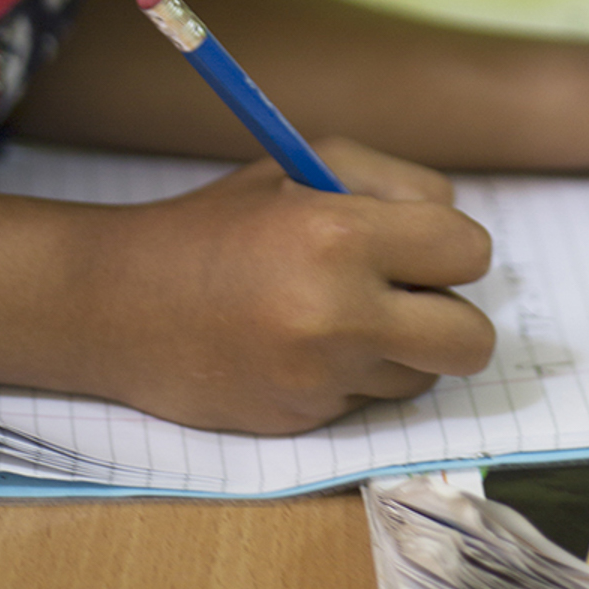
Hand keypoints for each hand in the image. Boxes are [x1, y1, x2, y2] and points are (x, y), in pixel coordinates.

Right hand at [76, 138, 493, 433]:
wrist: (117, 304)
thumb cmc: (220, 225)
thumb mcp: (304, 167)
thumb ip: (395, 189)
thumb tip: (461, 245)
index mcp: (340, 234)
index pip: (469, 251)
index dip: (450, 248)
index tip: (421, 248)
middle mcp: (336, 313)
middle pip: (471, 340)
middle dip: (451, 318)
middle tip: (409, 299)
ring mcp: (319, 377)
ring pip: (423, 377)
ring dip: (399, 350)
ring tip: (338, 318)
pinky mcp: (303, 421)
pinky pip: (370, 401)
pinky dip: (351, 377)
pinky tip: (299, 350)